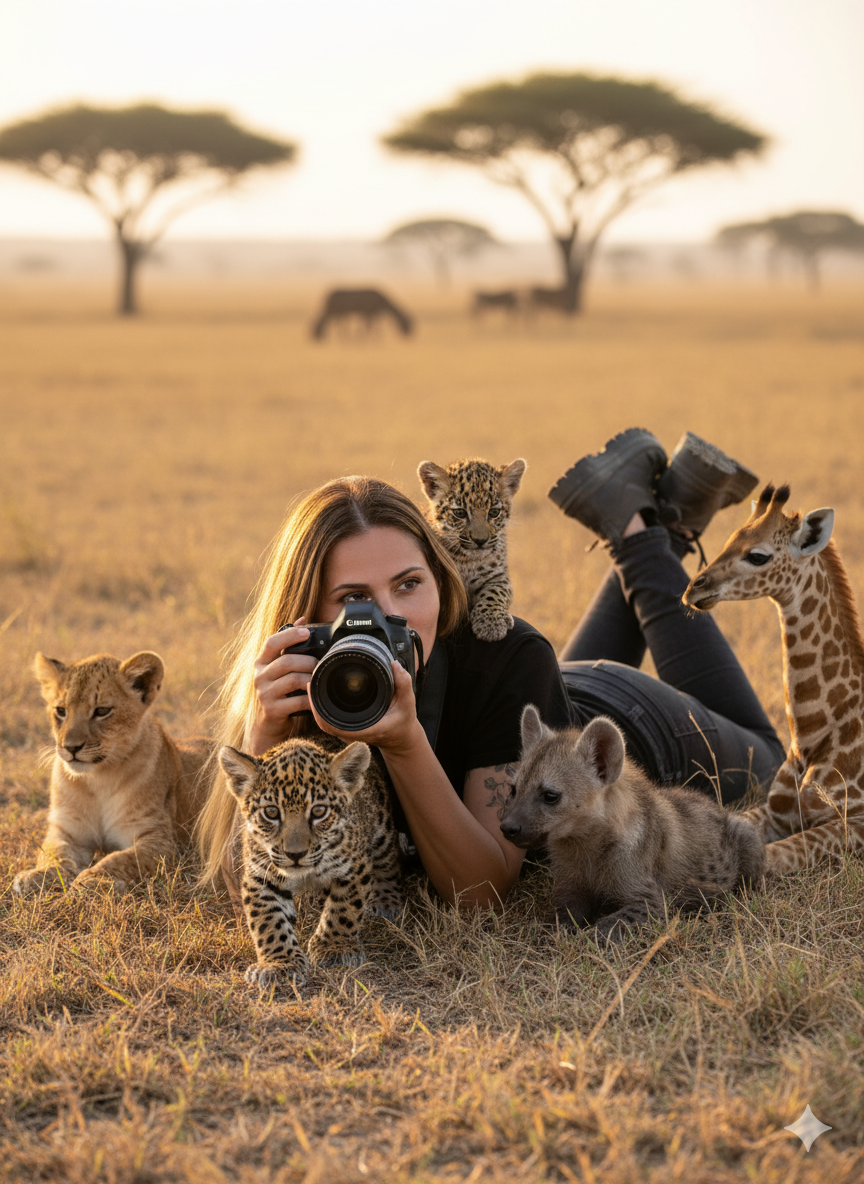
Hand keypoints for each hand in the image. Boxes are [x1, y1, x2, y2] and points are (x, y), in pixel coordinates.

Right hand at [248, 619, 317, 755]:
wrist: (266, 725)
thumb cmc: (277, 692)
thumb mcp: (277, 668)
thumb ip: (288, 645)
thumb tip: (302, 619)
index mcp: (261, 662)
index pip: (271, 643)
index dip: (289, 635)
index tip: (306, 632)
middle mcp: (259, 676)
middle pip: (287, 661)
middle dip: (308, 662)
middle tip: (320, 665)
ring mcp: (264, 694)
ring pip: (293, 680)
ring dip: (311, 679)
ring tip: (319, 680)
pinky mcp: (272, 710)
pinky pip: (296, 701)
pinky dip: (310, 699)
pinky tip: (315, 698)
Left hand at [310, 658, 424, 757]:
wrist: (402, 739)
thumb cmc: (403, 722)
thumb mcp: (408, 703)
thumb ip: (403, 683)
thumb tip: (395, 664)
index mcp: (366, 729)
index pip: (334, 725)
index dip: (319, 710)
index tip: (314, 690)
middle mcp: (354, 733)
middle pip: (324, 723)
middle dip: (313, 703)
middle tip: (311, 681)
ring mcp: (349, 733)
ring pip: (325, 723)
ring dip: (316, 706)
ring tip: (313, 685)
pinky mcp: (348, 730)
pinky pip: (330, 722)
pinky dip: (323, 710)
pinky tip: (320, 694)